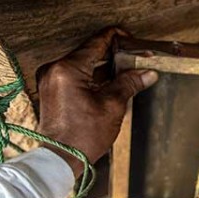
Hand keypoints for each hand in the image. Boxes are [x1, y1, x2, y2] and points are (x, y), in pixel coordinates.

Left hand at [36, 28, 157, 176]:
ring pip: (84, 64)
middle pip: (89, 53)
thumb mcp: (113, 106)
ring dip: (105, 67)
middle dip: (114, 55)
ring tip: (127, 73)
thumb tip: (147, 73)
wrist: (62, 157)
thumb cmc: (84, 135)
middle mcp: (55, 69)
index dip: (117, 39)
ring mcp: (51, 80)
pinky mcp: (52, 90)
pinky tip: (111, 83)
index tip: (132, 40)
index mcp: (68, 69)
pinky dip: (93, 77)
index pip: (96, 43)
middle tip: (136, 59)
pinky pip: (76, 75)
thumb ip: (129, 83)